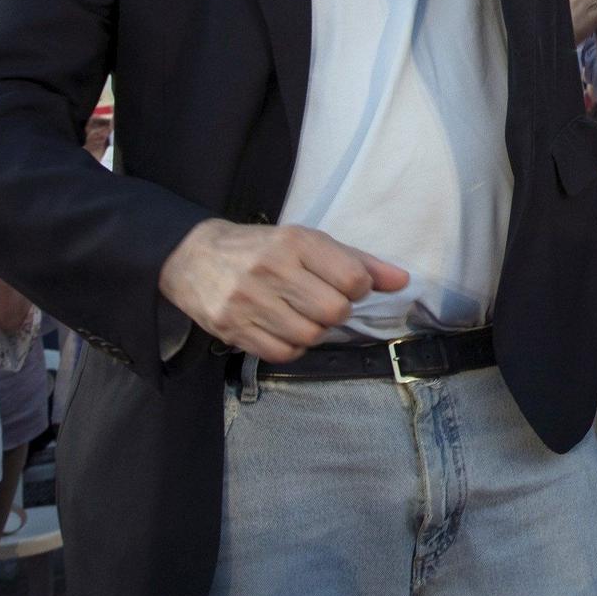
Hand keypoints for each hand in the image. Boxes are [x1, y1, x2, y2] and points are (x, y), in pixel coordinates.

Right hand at [158, 221, 408, 362]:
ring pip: (310, 336)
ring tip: (301, 314)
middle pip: (335, 311)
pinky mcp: (231, 327)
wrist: (193, 256)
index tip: (348, 285)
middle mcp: (271, 269)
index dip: (360, 288)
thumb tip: (403, 281)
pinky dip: (292, 347)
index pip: (354, 278)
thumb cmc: (263, 248)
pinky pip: (283, 353)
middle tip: (323, 302)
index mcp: (295, 242)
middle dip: (338, 312)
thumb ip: (359, 261)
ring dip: (315, 330)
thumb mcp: (309, 243)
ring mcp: (248, 301)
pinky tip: (284, 329)